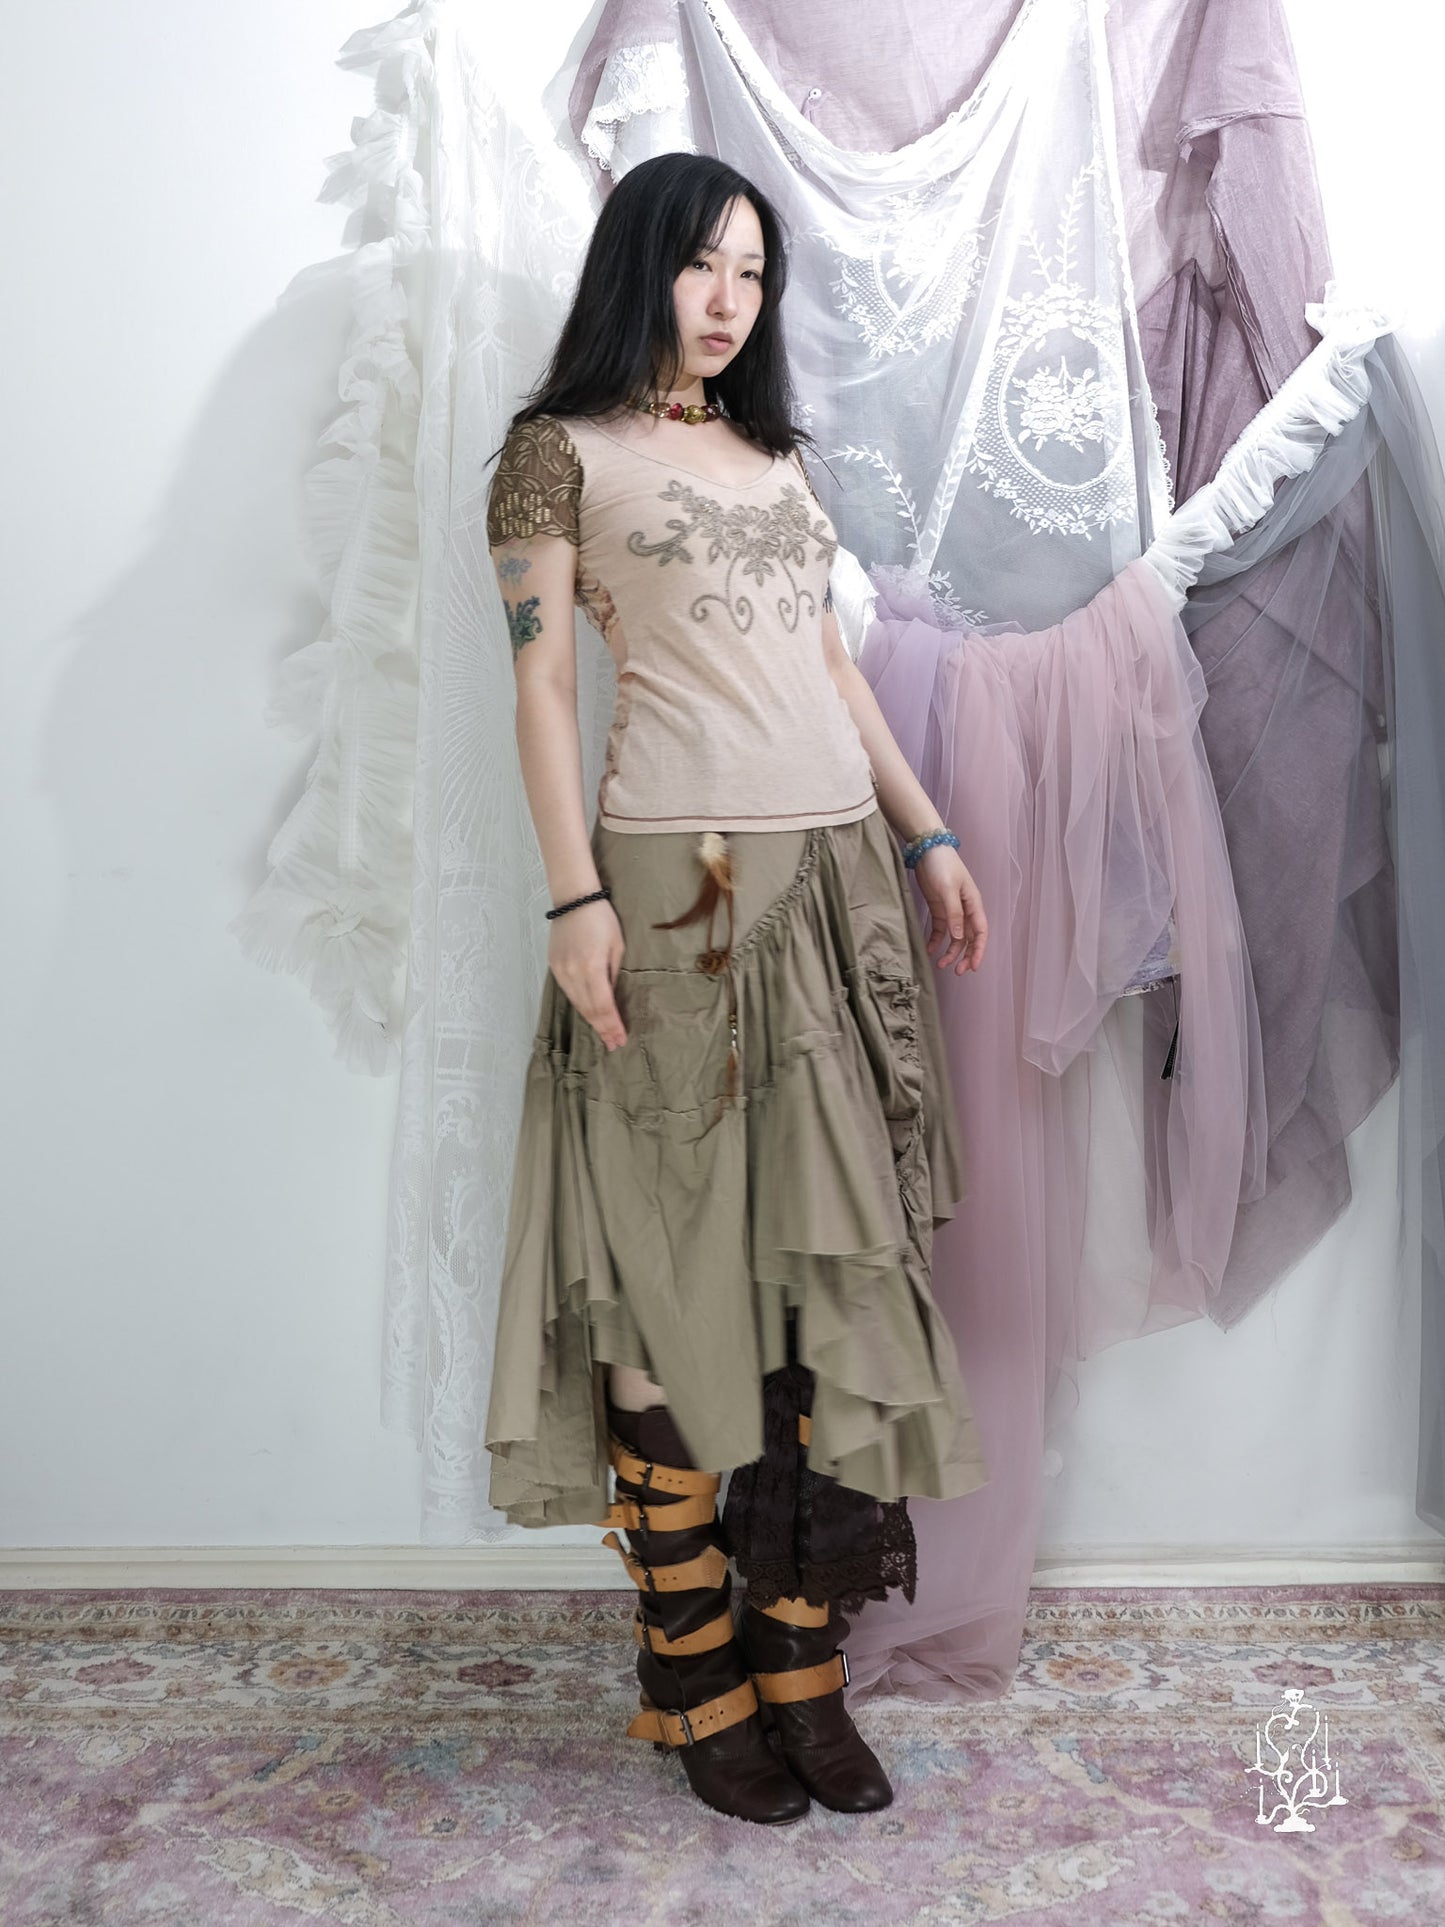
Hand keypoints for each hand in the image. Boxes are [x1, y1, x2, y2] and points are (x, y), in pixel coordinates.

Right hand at [547, 897, 628, 1048]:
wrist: (574, 900)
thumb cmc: (602, 919)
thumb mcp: (617, 946)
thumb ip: (612, 974)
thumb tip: (611, 997)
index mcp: (592, 967)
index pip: (603, 1005)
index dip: (612, 1025)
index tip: (620, 1039)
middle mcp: (573, 972)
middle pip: (588, 1009)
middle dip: (602, 1028)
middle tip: (613, 1044)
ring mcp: (561, 970)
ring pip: (577, 1003)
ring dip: (591, 1020)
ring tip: (603, 1034)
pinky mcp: (554, 967)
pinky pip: (568, 992)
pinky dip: (580, 1005)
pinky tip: (589, 1014)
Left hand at [914, 843, 987, 973]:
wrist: (928, 850)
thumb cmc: (943, 866)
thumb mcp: (949, 890)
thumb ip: (954, 913)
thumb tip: (959, 936)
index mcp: (973, 904)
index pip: (980, 932)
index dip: (978, 950)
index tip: (973, 966)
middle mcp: (966, 909)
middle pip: (969, 938)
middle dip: (964, 956)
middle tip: (957, 971)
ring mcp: (952, 910)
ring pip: (955, 937)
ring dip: (950, 952)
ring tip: (941, 965)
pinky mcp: (939, 908)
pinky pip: (940, 930)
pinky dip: (936, 941)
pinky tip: (929, 950)